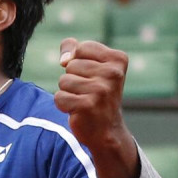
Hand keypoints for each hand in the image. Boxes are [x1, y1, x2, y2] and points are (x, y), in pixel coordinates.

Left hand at [54, 38, 138, 177]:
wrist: (106, 130)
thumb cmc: (96, 94)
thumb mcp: (91, 66)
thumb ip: (74, 49)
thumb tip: (64, 59)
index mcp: (118, 59)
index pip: (81, 47)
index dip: (77, 61)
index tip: (91, 75)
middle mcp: (113, 73)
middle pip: (70, 65)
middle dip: (73, 78)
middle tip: (88, 92)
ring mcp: (101, 90)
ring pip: (63, 80)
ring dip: (68, 92)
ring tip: (83, 100)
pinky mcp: (87, 105)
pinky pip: (59, 97)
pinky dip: (63, 105)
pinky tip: (78, 110)